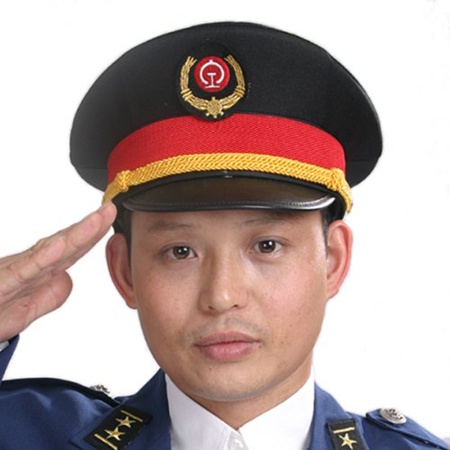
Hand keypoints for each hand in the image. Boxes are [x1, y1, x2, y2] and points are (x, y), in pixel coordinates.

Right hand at [0, 202, 116, 341]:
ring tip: (98, 218)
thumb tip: (67, 278)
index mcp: (39, 272)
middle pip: (66, 243)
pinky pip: (27, 269)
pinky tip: (63, 245)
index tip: (111, 217)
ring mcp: (17, 273)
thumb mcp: (27, 309)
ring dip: (77, 233)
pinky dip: (45, 256)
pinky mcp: (4, 284)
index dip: (92, 234)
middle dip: (91, 226)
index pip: (72, 250)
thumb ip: (51, 295)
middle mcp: (30, 266)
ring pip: (51, 250)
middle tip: (111, 208)